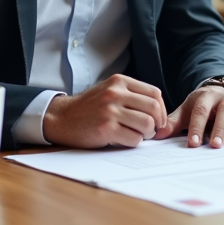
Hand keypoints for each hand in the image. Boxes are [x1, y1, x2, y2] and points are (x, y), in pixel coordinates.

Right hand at [42, 75, 167, 148]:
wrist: (62, 117)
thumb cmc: (89, 107)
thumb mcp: (110, 91)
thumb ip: (132, 95)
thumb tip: (160, 112)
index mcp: (119, 82)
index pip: (154, 93)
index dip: (161, 109)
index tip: (159, 120)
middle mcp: (115, 93)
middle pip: (153, 108)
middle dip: (157, 123)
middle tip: (151, 130)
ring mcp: (110, 111)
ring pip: (146, 124)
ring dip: (146, 134)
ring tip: (138, 135)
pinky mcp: (105, 129)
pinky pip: (134, 139)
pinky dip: (134, 142)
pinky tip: (124, 139)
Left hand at [159, 85, 223, 147]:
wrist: (220, 92)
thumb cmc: (202, 106)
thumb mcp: (187, 111)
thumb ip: (174, 123)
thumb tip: (156, 134)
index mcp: (207, 96)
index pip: (201, 111)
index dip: (197, 127)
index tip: (193, 144)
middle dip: (220, 128)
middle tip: (215, 145)